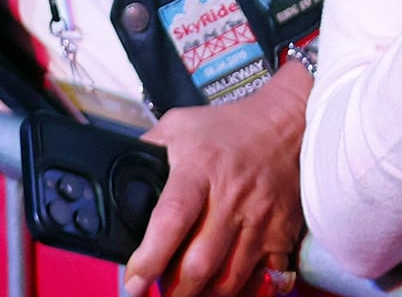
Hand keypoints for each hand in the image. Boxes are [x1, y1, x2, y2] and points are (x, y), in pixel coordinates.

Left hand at [125, 65, 307, 296]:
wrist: (287, 123)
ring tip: (189, 293)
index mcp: (200, 169)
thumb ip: (146, 150)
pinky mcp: (281, 233)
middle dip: (175, 291)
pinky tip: (226, 292)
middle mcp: (231, 197)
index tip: (133, 283)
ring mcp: (260, 218)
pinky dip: (244, 294)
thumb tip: (114, 176)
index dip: (150, 257)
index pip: (172, 218)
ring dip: (204, 296)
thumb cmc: (229, 128)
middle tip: (160, 294)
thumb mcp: (180, 126)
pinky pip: (264, 280)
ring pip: (229, 279)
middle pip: (200, 262)